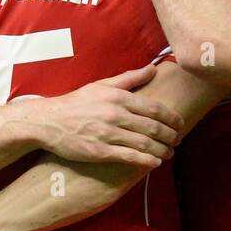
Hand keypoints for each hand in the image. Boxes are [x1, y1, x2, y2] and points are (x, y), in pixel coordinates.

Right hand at [20, 64, 183, 167]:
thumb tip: (153, 68)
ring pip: (145, 144)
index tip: (181, 123)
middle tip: (178, 140)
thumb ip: (130, 78)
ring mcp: (108, 134)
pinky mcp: (100, 151)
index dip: (172, 118)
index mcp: (118, 97)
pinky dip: (146, 161)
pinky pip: (130, 157)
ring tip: (170, 153)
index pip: (155, 108)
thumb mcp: (102, 85)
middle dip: (171, 135)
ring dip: (162, 150)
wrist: (49, 121)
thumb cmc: (77, 102)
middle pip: (153, 127)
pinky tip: (155, 162)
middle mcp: (116, 115)